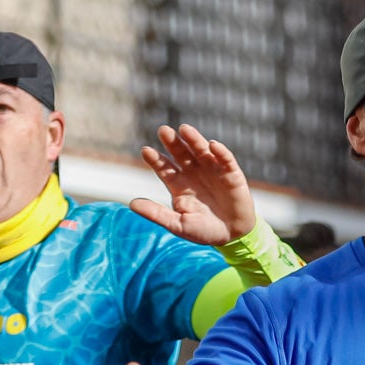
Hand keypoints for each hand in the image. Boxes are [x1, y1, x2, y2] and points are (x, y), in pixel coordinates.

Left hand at [128, 124, 257, 245]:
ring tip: (184, 129)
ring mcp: (212, 171)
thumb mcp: (177, 224)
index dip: (155, 159)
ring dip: (194, 139)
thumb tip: (132, 204)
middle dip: (172, 142)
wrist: (232, 236)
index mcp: (179, 184)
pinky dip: (220, 152)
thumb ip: (156, 214)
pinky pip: (226, 159)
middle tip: (163, 131)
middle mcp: (194, 173)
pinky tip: (213, 145)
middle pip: (181, 153)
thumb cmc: (203, 231)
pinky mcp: (231, 173)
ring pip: (201, 151)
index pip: (164, 168)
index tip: (145, 151)